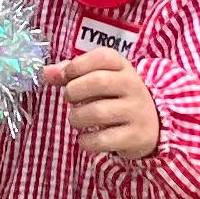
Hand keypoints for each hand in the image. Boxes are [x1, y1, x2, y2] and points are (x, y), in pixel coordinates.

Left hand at [42, 47, 160, 166]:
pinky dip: (86, 141)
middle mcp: (133, 86)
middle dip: (74, 91)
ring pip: (98, 112)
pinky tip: (86, 138)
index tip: (65, 76)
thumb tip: (46, 73)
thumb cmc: (117, 97)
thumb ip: (72, 73)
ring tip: (77, 119)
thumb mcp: (101, 79)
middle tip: (70, 99)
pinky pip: (102, 139)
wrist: (153, 125)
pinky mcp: (136, 137)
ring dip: (77, 118)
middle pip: (99, 81)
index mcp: (124, 67)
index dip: (77, 65)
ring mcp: (136, 112)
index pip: (102, 57)